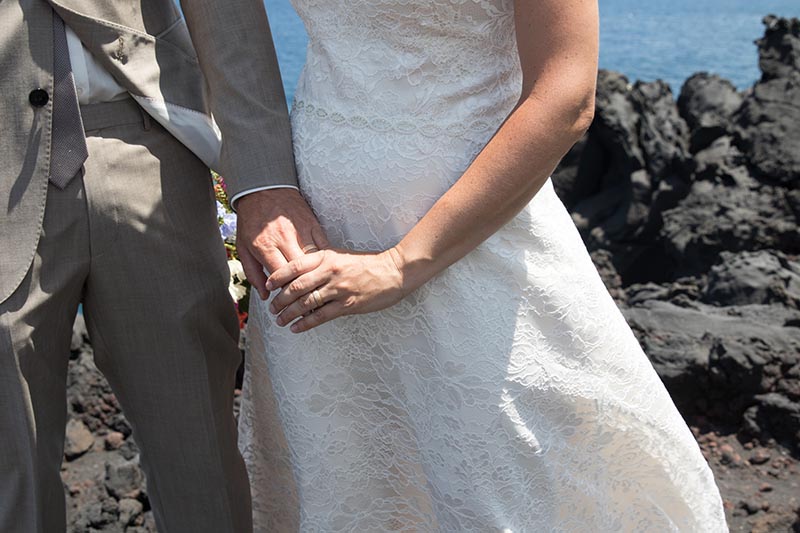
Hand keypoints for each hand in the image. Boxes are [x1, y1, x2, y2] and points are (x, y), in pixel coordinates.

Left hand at [235, 188, 328, 299]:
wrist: (263, 188)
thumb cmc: (252, 220)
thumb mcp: (243, 247)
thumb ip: (253, 273)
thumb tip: (265, 296)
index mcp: (265, 247)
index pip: (279, 278)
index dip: (285, 294)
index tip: (289, 303)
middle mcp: (284, 240)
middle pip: (299, 272)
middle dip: (303, 289)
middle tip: (305, 301)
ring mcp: (300, 231)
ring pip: (313, 261)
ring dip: (316, 277)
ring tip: (317, 289)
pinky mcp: (312, 224)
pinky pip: (322, 247)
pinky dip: (324, 260)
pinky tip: (325, 269)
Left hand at [266, 248, 408, 332]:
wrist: (394, 270)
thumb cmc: (368, 263)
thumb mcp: (341, 256)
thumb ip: (321, 262)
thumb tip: (300, 274)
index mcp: (326, 257)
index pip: (294, 266)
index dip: (277, 276)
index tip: (267, 285)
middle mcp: (329, 271)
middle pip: (296, 287)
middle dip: (280, 300)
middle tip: (272, 308)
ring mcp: (338, 288)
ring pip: (305, 303)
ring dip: (289, 314)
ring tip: (280, 320)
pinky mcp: (347, 304)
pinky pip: (320, 316)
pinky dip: (305, 323)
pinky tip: (296, 328)